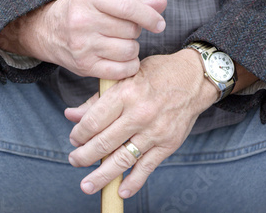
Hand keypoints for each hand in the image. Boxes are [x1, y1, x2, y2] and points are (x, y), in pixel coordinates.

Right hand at [0, 0, 166, 79]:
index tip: (160, 24)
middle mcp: (82, 21)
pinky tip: (122, 58)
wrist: (48, 31)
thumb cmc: (83, 9)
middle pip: (130, 31)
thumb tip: (161, 3)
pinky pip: (121, 70)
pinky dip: (128, 66)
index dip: (149, 17)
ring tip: (120, 42)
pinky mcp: (84, 67)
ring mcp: (83, 46)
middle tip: (124, 29)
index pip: (127, 7)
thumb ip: (135, 0)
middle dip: (135, 31)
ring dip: (132, 48)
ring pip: (129, 51)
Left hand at [65, 49, 219, 198]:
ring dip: (102, 175)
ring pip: (123, 159)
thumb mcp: (124, 78)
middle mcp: (139, 114)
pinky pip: (147, 167)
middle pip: (104, 143)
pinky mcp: (168, 144)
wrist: (194, 79)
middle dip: (84, 156)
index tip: (74, 139)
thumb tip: (71, 115)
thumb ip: (97, 99)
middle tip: (74, 160)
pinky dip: (133, 182)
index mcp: (125, 94)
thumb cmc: (157, 74)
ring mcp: (155, 132)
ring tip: (87, 185)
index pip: (93, 122)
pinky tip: (120, 191)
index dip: (78, 134)